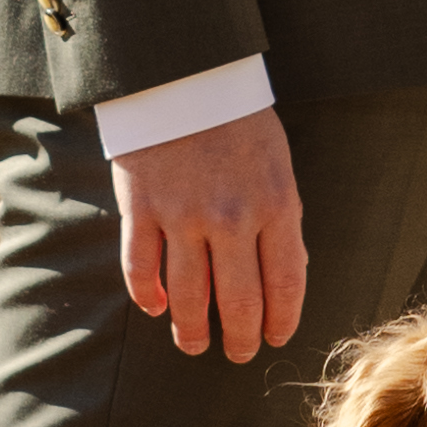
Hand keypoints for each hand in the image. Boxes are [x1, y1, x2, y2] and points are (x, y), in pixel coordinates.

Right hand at [114, 98, 306, 358]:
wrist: (182, 73)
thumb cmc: (237, 121)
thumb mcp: (277, 167)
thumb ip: (282, 222)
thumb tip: (285, 278)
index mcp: (276, 205)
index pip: (285, 285)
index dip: (281, 321)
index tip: (275, 338)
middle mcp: (231, 218)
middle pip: (237, 303)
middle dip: (239, 338)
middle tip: (236, 353)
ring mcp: (182, 216)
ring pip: (187, 296)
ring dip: (191, 330)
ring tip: (194, 343)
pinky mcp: (141, 208)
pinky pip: (140, 269)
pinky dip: (147, 296)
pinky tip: (155, 307)